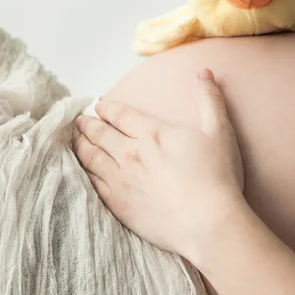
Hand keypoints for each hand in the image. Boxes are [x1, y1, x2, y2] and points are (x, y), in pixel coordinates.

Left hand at [72, 69, 244, 256]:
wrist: (208, 222)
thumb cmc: (217, 177)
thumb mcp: (220, 131)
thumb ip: (210, 99)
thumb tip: (204, 72)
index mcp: (153, 133)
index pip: (121, 114)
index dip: (107, 108)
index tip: (99, 105)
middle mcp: (131, 153)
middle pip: (100, 133)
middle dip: (88, 124)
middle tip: (79, 120)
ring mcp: (121, 180)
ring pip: (91, 157)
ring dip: (80, 144)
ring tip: (74, 139)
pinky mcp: (118, 204)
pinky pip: (92, 183)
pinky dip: (81, 171)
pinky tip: (80, 169)